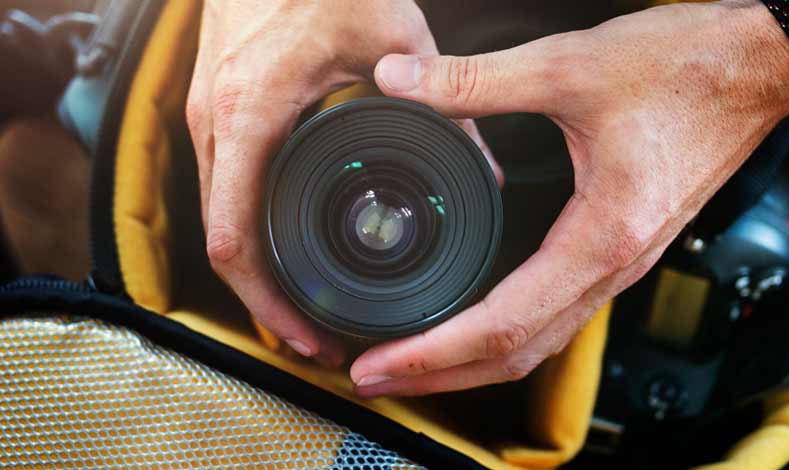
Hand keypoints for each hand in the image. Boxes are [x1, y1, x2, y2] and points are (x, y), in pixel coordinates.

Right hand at [185, 0, 499, 366]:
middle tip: (315, 338)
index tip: (306, 334)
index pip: (235, 239)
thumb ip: (441, 98)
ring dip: (259, 274)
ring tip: (305, 309)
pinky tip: (288, 252)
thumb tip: (482, 162)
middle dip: (266, 304)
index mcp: (251, 112)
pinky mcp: (220, 115)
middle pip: (223, 246)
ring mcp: (209, 120)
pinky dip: (252, 234)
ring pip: (221, 223)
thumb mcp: (391, 32)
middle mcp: (216, 123)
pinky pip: (225, 192)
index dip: (268, 303)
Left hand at [350, 0, 788, 395]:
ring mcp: (621, 265)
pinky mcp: (621, 250)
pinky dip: (506, 333)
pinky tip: (473, 322)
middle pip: (516, 354)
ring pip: (538, 342)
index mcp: (601, 236)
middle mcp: (614, 266)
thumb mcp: (569, 67)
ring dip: (470, 360)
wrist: (757, 67)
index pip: (502, 324)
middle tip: (375, 376)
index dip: (433, 353)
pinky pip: (557, 313)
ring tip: (411, 360)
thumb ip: (477, 79)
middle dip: (441, 374)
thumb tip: (401, 81)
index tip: (380, 364)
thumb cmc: (686, 69)